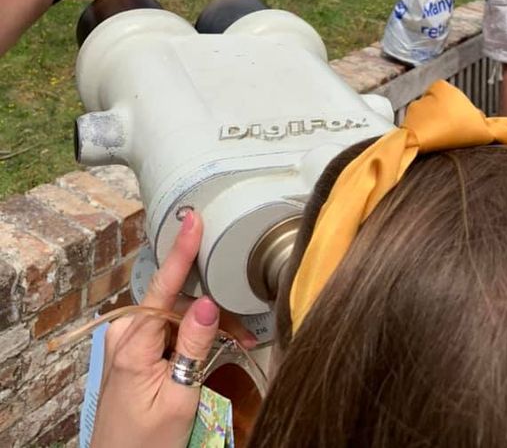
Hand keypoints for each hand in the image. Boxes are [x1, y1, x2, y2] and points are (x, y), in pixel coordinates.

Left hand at [91, 211, 219, 447]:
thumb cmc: (146, 443)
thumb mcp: (178, 398)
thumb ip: (194, 347)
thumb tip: (209, 302)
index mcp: (132, 341)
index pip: (163, 286)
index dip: (181, 250)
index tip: (193, 219)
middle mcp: (125, 331)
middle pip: (178, 303)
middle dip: (213, 312)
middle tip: (243, 335)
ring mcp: (126, 340)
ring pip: (177, 317)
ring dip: (206, 328)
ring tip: (236, 347)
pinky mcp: (132, 349)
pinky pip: (168, 330)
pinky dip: (192, 338)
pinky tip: (212, 350)